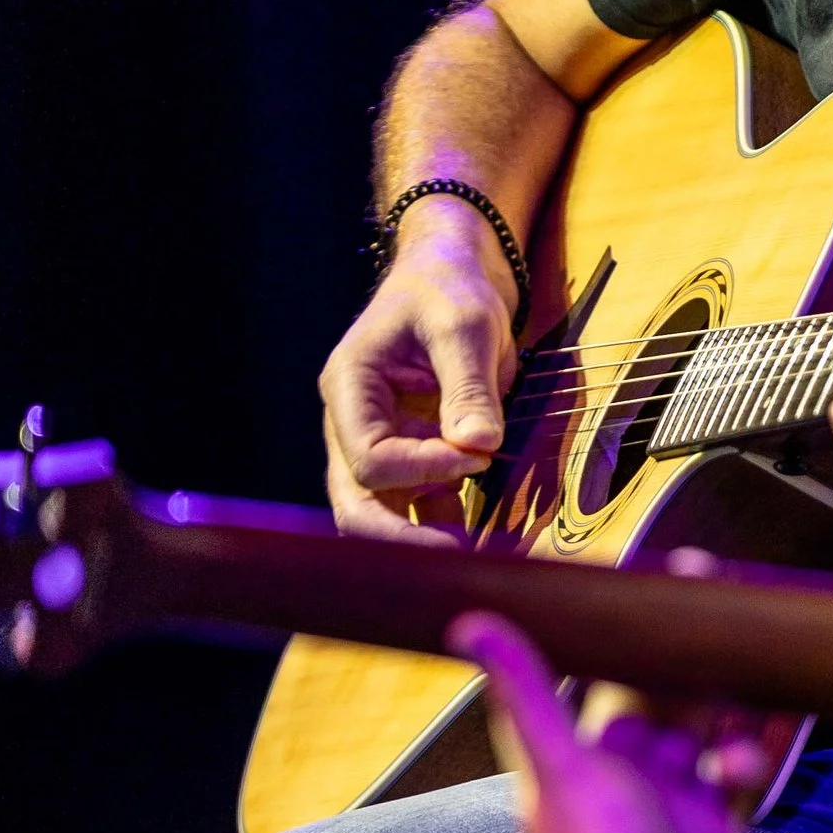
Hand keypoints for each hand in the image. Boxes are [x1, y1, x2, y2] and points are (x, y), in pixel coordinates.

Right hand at [320, 216, 518, 543]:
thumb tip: (478, 446)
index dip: (424, 468)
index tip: (480, 455)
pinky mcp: (411, 458)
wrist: (453, 275)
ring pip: (384, 513)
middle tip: (459, 557)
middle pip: (356, 504)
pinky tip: (483, 535)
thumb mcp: (465, 324)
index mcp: (350, 389)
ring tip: (478, 553)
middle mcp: (353, 425)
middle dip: (402, 539)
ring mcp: (380, 445)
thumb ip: (469, 385)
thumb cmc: (448, 288)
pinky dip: (446, 522)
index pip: (371, 458)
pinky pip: (419, 506)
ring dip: (425, 536)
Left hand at [448, 608, 790, 832]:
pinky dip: (756, 748)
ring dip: (724, 706)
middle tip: (716, 608)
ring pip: (701, 731)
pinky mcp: (717, 828)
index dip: (619, 638)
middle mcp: (620, 782)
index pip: (591, 682)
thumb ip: (523, 693)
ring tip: (748, 679)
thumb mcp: (558, 768)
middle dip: (685, 663)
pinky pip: (739, 771)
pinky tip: (766, 737)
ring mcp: (671, 804)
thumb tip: (467, 622)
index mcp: (571, 765)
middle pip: (656, 701)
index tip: (651, 586)